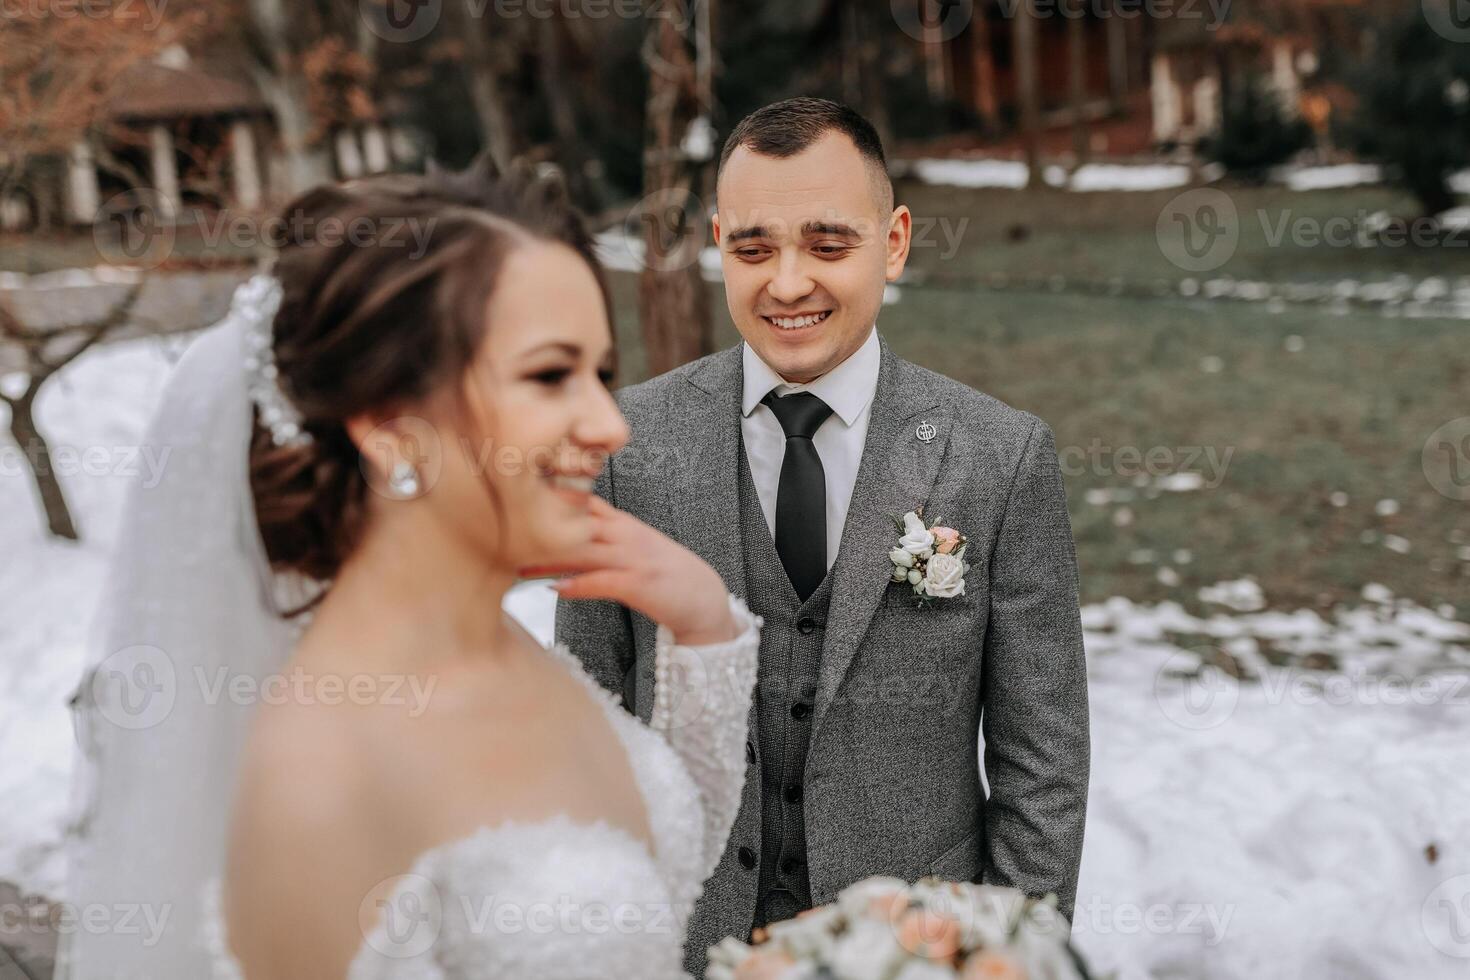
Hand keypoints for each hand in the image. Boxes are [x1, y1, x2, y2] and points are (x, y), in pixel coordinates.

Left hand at [518, 496, 738, 645]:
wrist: (703, 597)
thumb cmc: (666, 575)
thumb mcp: (634, 547)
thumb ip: (603, 538)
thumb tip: (567, 540)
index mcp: (624, 524)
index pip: (582, 503)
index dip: (550, 499)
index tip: (514, 500)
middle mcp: (626, 535)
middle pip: (576, 524)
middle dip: (540, 528)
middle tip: (504, 533)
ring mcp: (633, 558)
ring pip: (584, 551)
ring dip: (550, 558)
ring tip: (518, 564)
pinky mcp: (639, 584)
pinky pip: (603, 581)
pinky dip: (579, 584)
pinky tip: (557, 589)